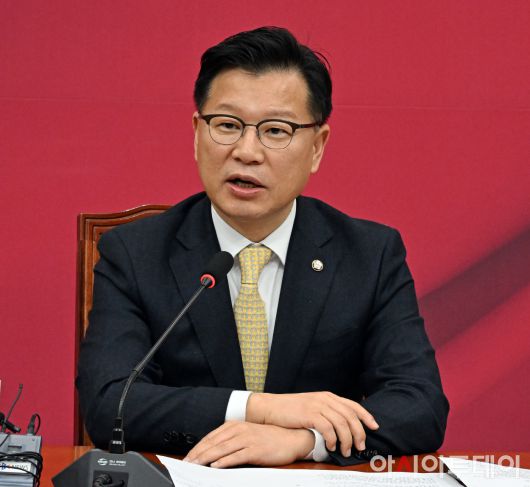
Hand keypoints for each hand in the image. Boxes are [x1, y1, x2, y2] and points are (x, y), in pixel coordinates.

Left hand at [183, 421, 313, 467]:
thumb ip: (231, 441)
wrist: (292, 438)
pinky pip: (237, 456)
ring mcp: (247, 439)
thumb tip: (213, 453)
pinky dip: (225, 461)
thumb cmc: (268, 439)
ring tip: (195, 466)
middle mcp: (240, 430)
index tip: (187, 457)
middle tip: (186, 464)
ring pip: (222, 449)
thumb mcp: (247, 435)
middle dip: (198, 454)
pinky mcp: (255, 449)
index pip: (211, 437)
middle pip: (213, 443)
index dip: (198, 448)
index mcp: (235, 425)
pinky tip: (216, 466)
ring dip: (206, 458)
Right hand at [246, 392, 378, 456]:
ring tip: (345, 451)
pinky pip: (328, 428)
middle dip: (359, 432)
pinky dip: (333, 439)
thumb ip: (327, 411)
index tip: (375, 427)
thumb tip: (342, 426)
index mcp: (328, 396)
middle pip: (351, 415)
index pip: (353, 405)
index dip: (366, 416)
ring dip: (347, 439)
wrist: (271, 407)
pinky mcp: (309, 414)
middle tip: (360, 446)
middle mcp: (325, 399)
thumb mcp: (312, 406)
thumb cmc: (291, 410)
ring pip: (342, 423)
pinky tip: (331, 446)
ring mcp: (317, 405)